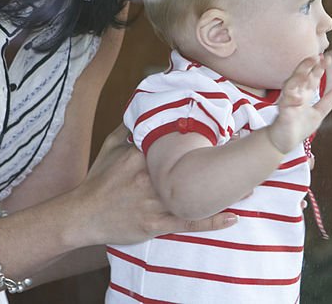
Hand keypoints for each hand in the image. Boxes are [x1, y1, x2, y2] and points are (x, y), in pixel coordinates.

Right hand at [74, 126, 237, 244]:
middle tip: (245, 155)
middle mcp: (150, 178)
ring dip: (223, 192)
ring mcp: (154, 203)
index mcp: (141, 156)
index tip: (227, 131)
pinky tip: (233, 217)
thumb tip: (143, 107)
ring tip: (250, 186)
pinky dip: (211, 221)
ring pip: (194, 195)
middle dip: (218, 163)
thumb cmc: (97, 181)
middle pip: (190, 167)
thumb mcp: (110, 147)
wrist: (82, 215)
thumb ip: (128, 127)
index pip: (176, 143)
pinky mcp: (156, 224)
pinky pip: (188, 222)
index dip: (202, 137)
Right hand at [267, 56, 331, 153]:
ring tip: (307, 72)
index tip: (328, 59)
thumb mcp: (317, 115)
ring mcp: (288, 102)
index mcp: (305, 94)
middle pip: (301, 76)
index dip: (319, 68)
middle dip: (308, 66)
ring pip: (290, 85)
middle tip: (317, 57)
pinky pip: (285, 103)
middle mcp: (295, 94)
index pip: (312, 77)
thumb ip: (326, 103)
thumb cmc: (298, 127)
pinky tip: (299, 98)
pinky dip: (292, 99)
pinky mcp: (282, 112)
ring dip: (297, 77)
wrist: (284, 142)